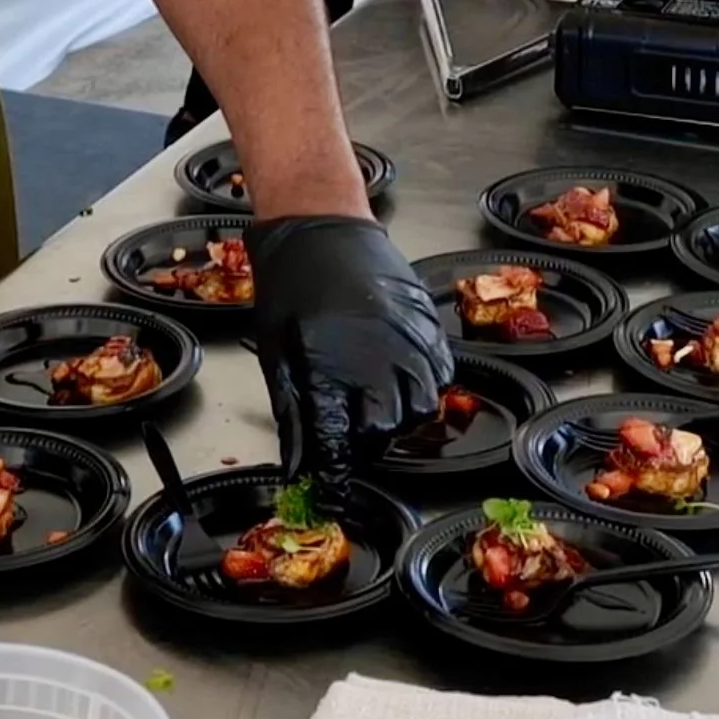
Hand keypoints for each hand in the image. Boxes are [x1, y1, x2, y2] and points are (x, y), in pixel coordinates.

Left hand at [244, 216, 450, 514]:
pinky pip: (441, 376)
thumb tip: (297, 468)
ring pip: (421, 408)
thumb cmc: (291, 288)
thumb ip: (294, 416)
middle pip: (385, 432)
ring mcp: (410, 343)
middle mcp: (377, 361)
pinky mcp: (430, 327)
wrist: (321, 227)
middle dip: (366, 442)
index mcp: (329, 372)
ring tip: (373, 403)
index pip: (339, 446)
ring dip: (397, 418)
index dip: (336, 475)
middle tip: (348, 432)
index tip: (331, 491)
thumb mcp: (277, 355)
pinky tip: (398, 377)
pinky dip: (423, 387)